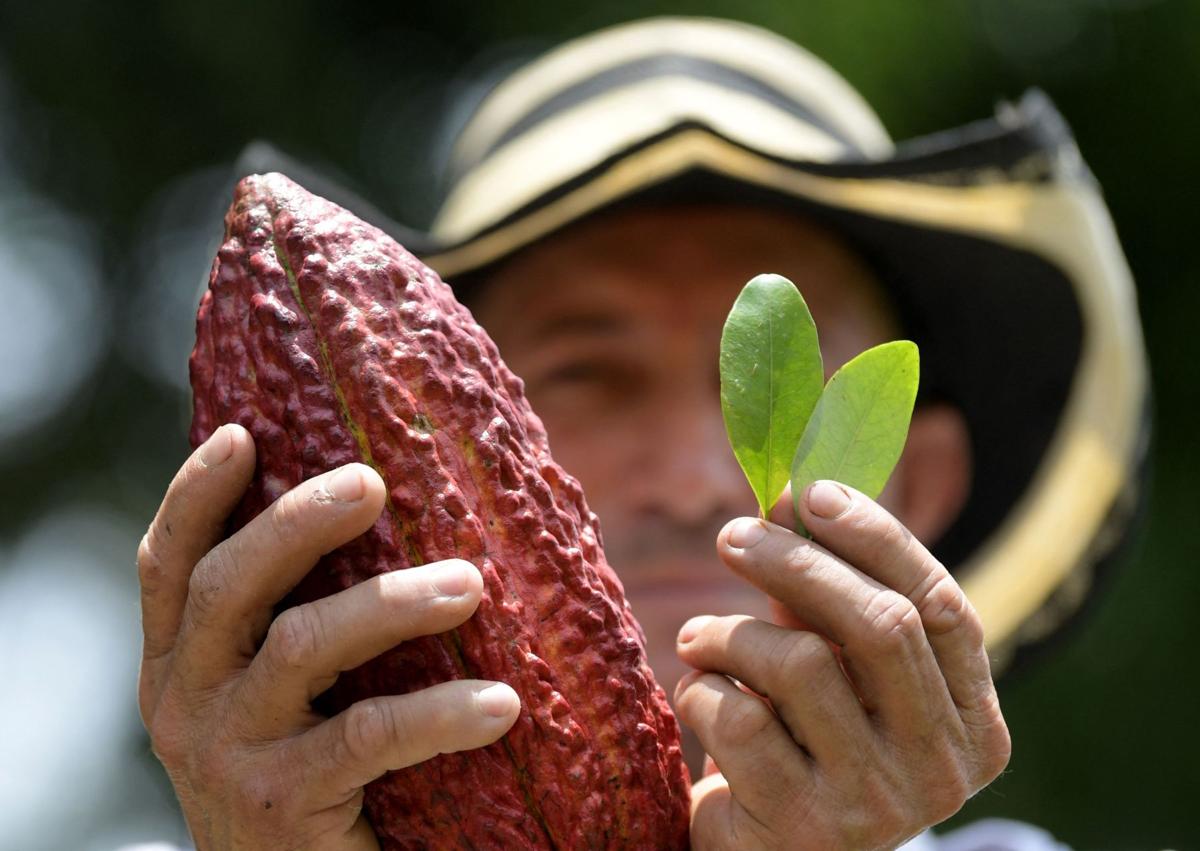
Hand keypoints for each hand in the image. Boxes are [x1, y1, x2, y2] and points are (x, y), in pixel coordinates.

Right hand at [136, 424, 520, 849]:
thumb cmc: (301, 771)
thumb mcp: (272, 694)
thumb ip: (291, 620)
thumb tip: (378, 509)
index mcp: (179, 661)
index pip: (166, 564)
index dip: (195, 494)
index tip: (245, 434)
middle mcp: (186, 699)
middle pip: (226, 586)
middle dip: (297, 523)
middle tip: (373, 483)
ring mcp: (227, 752)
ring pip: (301, 646)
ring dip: (390, 604)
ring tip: (469, 583)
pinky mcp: (282, 805)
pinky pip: (365, 737)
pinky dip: (437, 714)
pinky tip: (500, 703)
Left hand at [674, 480, 1010, 849]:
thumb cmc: (801, 747)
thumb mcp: (834, 674)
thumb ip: (826, 600)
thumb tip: (794, 496)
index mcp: (972, 726)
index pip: (943, 607)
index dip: (878, 538)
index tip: (813, 493)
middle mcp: (940, 769)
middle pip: (880, 624)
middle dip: (796, 562)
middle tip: (732, 535)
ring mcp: (877, 804)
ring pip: (799, 663)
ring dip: (728, 632)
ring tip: (697, 639)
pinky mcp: (803, 827)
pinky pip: (739, 716)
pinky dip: (701, 689)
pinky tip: (698, 698)